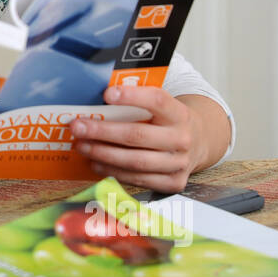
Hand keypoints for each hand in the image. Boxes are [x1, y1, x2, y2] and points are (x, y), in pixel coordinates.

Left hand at [68, 85, 211, 193]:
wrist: (199, 142)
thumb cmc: (168, 121)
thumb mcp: (162, 106)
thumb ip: (137, 102)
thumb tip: (97, 98)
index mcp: (179, 113)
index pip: (157, 100)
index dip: (132, 96)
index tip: (107, 93)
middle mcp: (182, 139)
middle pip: (137, 135)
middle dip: (102, 131)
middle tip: (78, 126)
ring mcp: (179, 163)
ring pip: (135, 161)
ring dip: (103, 154)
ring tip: (81, 146)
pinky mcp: (174, 182)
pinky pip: (138, 179)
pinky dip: (113, 171)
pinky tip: (96, 162)